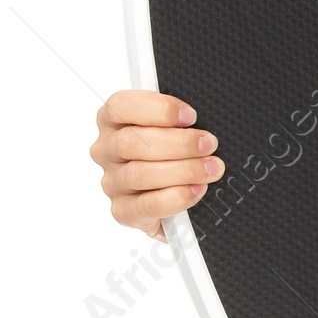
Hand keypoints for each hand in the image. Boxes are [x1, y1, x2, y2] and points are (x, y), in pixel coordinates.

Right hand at [89, 90, 223, 238]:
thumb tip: (205, 117)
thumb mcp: (175, 129)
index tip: (190, 116)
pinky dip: (176, 197)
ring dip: (183, 170)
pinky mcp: (123, 211)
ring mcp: (112, 182)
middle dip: (178, 143)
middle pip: (130, 142)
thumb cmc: (174, 155)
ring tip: (211, 169)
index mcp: (113, 121)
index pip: (121, 106)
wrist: (176, 203)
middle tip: (208, 144)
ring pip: (139, 174)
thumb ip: (179, 121)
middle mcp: (107, 151)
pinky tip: (196, 190)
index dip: (158, 109)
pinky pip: (147, 205)